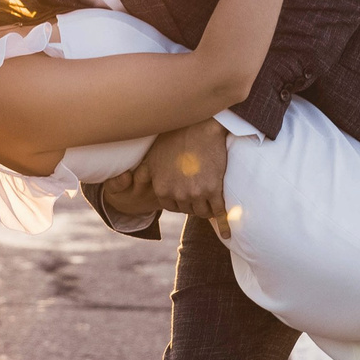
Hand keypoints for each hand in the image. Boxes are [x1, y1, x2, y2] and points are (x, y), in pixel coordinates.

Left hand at [106, 120, 234, 236]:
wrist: (201, 125)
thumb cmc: (176, 136)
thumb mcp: (153, 156)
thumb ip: (146, 172)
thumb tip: (133, 180)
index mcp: (161, 188)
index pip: (172, 206)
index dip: (180, 200)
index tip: (187, 193)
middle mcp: (177, 194)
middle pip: (188, 209)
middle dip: (193, 203)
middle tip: (202, 193)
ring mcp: (195, 193)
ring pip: (203, 212)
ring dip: (207, 210)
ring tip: (213, 203)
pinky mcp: (213, 190)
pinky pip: (219, 212)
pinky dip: (224, 224)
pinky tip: (227, 234)